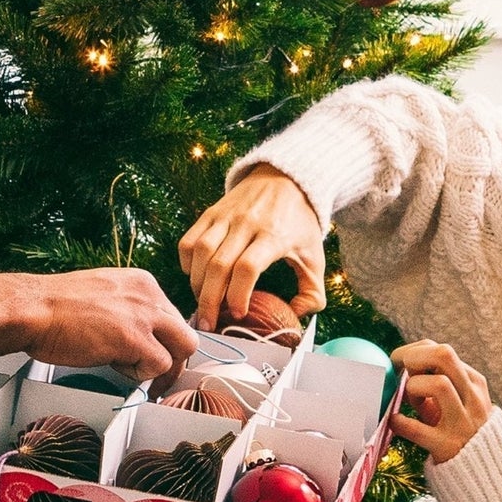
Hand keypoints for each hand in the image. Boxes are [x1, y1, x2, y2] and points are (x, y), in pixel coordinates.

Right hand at [0, 268, 197, 396]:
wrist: (34, 309)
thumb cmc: (56, 308)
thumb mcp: (104, 297)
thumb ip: (128, 312)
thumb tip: (140, 340)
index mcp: (142, 283)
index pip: (173, 318)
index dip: (164, 343)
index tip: (152, 357)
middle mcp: (149, 294)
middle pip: (186, 335)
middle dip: (173, 361)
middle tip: (155, 378)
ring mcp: (144, 315)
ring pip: (181, 351)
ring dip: (158, 369)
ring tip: (129, 372)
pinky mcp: (135, 338)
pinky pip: (159, 366)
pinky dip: (140, 375)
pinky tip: (115, 366)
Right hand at [178, 165, 325, 331]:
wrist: (286, 177)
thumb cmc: (300, 222)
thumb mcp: (315, 256)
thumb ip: (313, 292)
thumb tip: (296, 317)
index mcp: (273, 236)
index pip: (247, 268)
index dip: (238, 295)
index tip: (238, 313)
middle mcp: (246, 224)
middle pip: (219, 266)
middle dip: (209, 300)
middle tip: (208, 324)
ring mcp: (225, 216)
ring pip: (200, 253)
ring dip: (196, 284)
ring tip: (202, 302)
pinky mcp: (210, 212)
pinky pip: (189, 241)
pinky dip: (186, 263)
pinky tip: (196, 277)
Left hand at [386, 340, 492, 463]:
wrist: (483, 471)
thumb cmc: (459, 430)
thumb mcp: (457, 403)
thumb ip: (436, 384)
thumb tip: (400, 368)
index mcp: (474, 383)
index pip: (443, 351)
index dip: (415, 351)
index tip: (397, 361)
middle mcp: (472, 398)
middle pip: (445, 355)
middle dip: (413, 357)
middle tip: (395, 370)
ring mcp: (462, 422)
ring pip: (439, 385)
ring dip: (414, 387)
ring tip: (407, 400)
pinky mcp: (447, 446)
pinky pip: (419, 430)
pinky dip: (401, 423)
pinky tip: (394, 421)